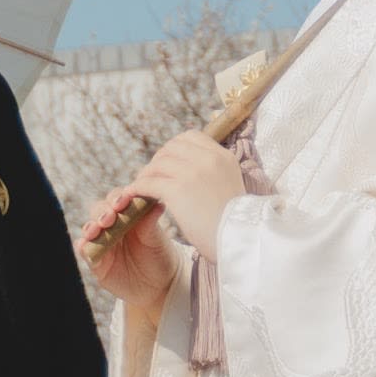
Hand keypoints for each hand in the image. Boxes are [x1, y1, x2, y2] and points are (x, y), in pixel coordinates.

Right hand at [79, 184, 175, 314]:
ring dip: (91, 227)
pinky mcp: (97, 261)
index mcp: (128, 213)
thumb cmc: (160, 255)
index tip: (123, 201)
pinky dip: (83, 247)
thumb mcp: (157, 239)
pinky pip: (85, 251)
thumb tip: (158, 204)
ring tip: (96, 230)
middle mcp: (112, 225)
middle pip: (100, 211)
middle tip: (110, 217)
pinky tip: (85, 245)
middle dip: (102, 212)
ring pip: (90, 229)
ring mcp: (103, 242)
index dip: (118, 198)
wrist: (159, 285)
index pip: (117, 199)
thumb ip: (151, 223)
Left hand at [123, 129, 246, 257]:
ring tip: (142, 185)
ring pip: (158, 164)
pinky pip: (149, 182)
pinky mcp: (178, 190)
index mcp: (223, 157)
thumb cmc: (235, 223)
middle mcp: (208, 159)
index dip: (174, 147)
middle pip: (171, 147)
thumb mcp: (230, 186)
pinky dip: (139, 187)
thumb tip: (193, 175)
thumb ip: (214, 174)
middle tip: (152, 174)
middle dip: (158, 159)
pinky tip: (134, 194)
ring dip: (146, 174)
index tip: (168, 160)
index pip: (191, 136)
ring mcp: (193, 172)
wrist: (240, 240)